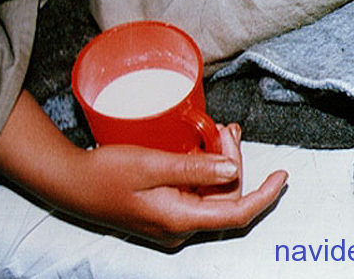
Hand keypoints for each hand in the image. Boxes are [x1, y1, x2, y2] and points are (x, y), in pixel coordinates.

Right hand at [0, 91, 287, 247]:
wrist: (70, 182)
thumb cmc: (106, 173)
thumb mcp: (153, 164)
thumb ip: (196, 167)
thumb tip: (234, 167)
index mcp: (180, 220)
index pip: (238, 212)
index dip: (266, 195)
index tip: (283, 175)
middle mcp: (180, 226)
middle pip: (226, 194)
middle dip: (231, 158)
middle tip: (222, 127)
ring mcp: (172, 219)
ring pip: (213, 189)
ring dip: (219, 159)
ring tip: (215, 129)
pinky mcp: (165, 207)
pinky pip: (197, 188)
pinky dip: (204, 165)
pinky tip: (202, 142)